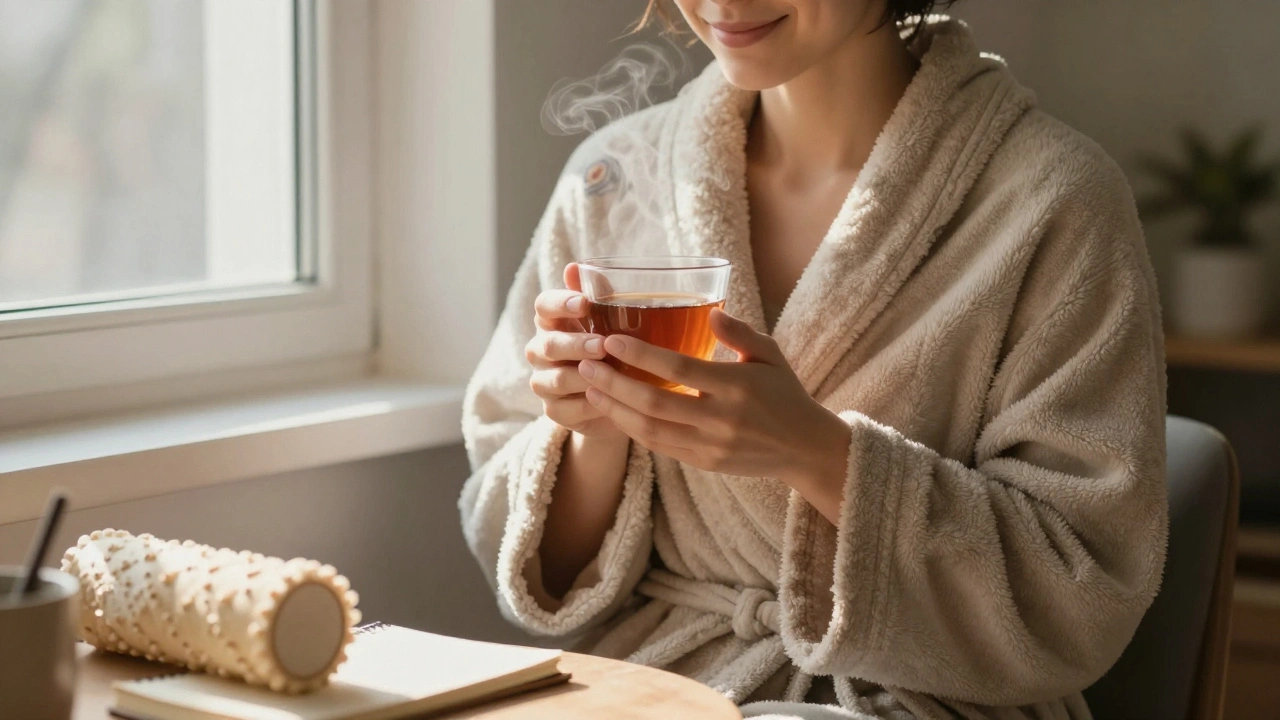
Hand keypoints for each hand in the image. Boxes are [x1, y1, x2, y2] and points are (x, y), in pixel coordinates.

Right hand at [526, 264, 622, 437]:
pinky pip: (566, 409)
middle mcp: (540, 350)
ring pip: (555, 379)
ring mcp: (543, 382)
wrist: (614, 396)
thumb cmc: (610, 348)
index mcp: (551, 321)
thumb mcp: (609, 321)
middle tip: (602, 345)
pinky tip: (608, 400)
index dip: (560, 303)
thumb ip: (596, 295)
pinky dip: (589, 405)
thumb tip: (576, 266)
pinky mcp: (553, 411)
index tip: (584, 303)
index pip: (543, 305)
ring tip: (607, 373)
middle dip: (575, 344)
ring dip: (581, 376)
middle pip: (547, 344)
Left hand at [576, 309, 851, 491]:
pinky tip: (614, 411)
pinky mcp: (704, 463)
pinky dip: (633, 429)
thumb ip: (739, 332)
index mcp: (737, 386)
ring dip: (615, 408)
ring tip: (591, 386)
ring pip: (650, 429)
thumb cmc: (784, 392)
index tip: (611, 341)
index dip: (641, 355)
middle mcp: (721, 419)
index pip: (679, 368)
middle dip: (614, 383)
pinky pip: (660, 446)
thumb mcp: (770, 354)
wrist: (804, 447)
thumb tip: (710, 311)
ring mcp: (710, 445)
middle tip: (586, 363)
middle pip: (654, 402)